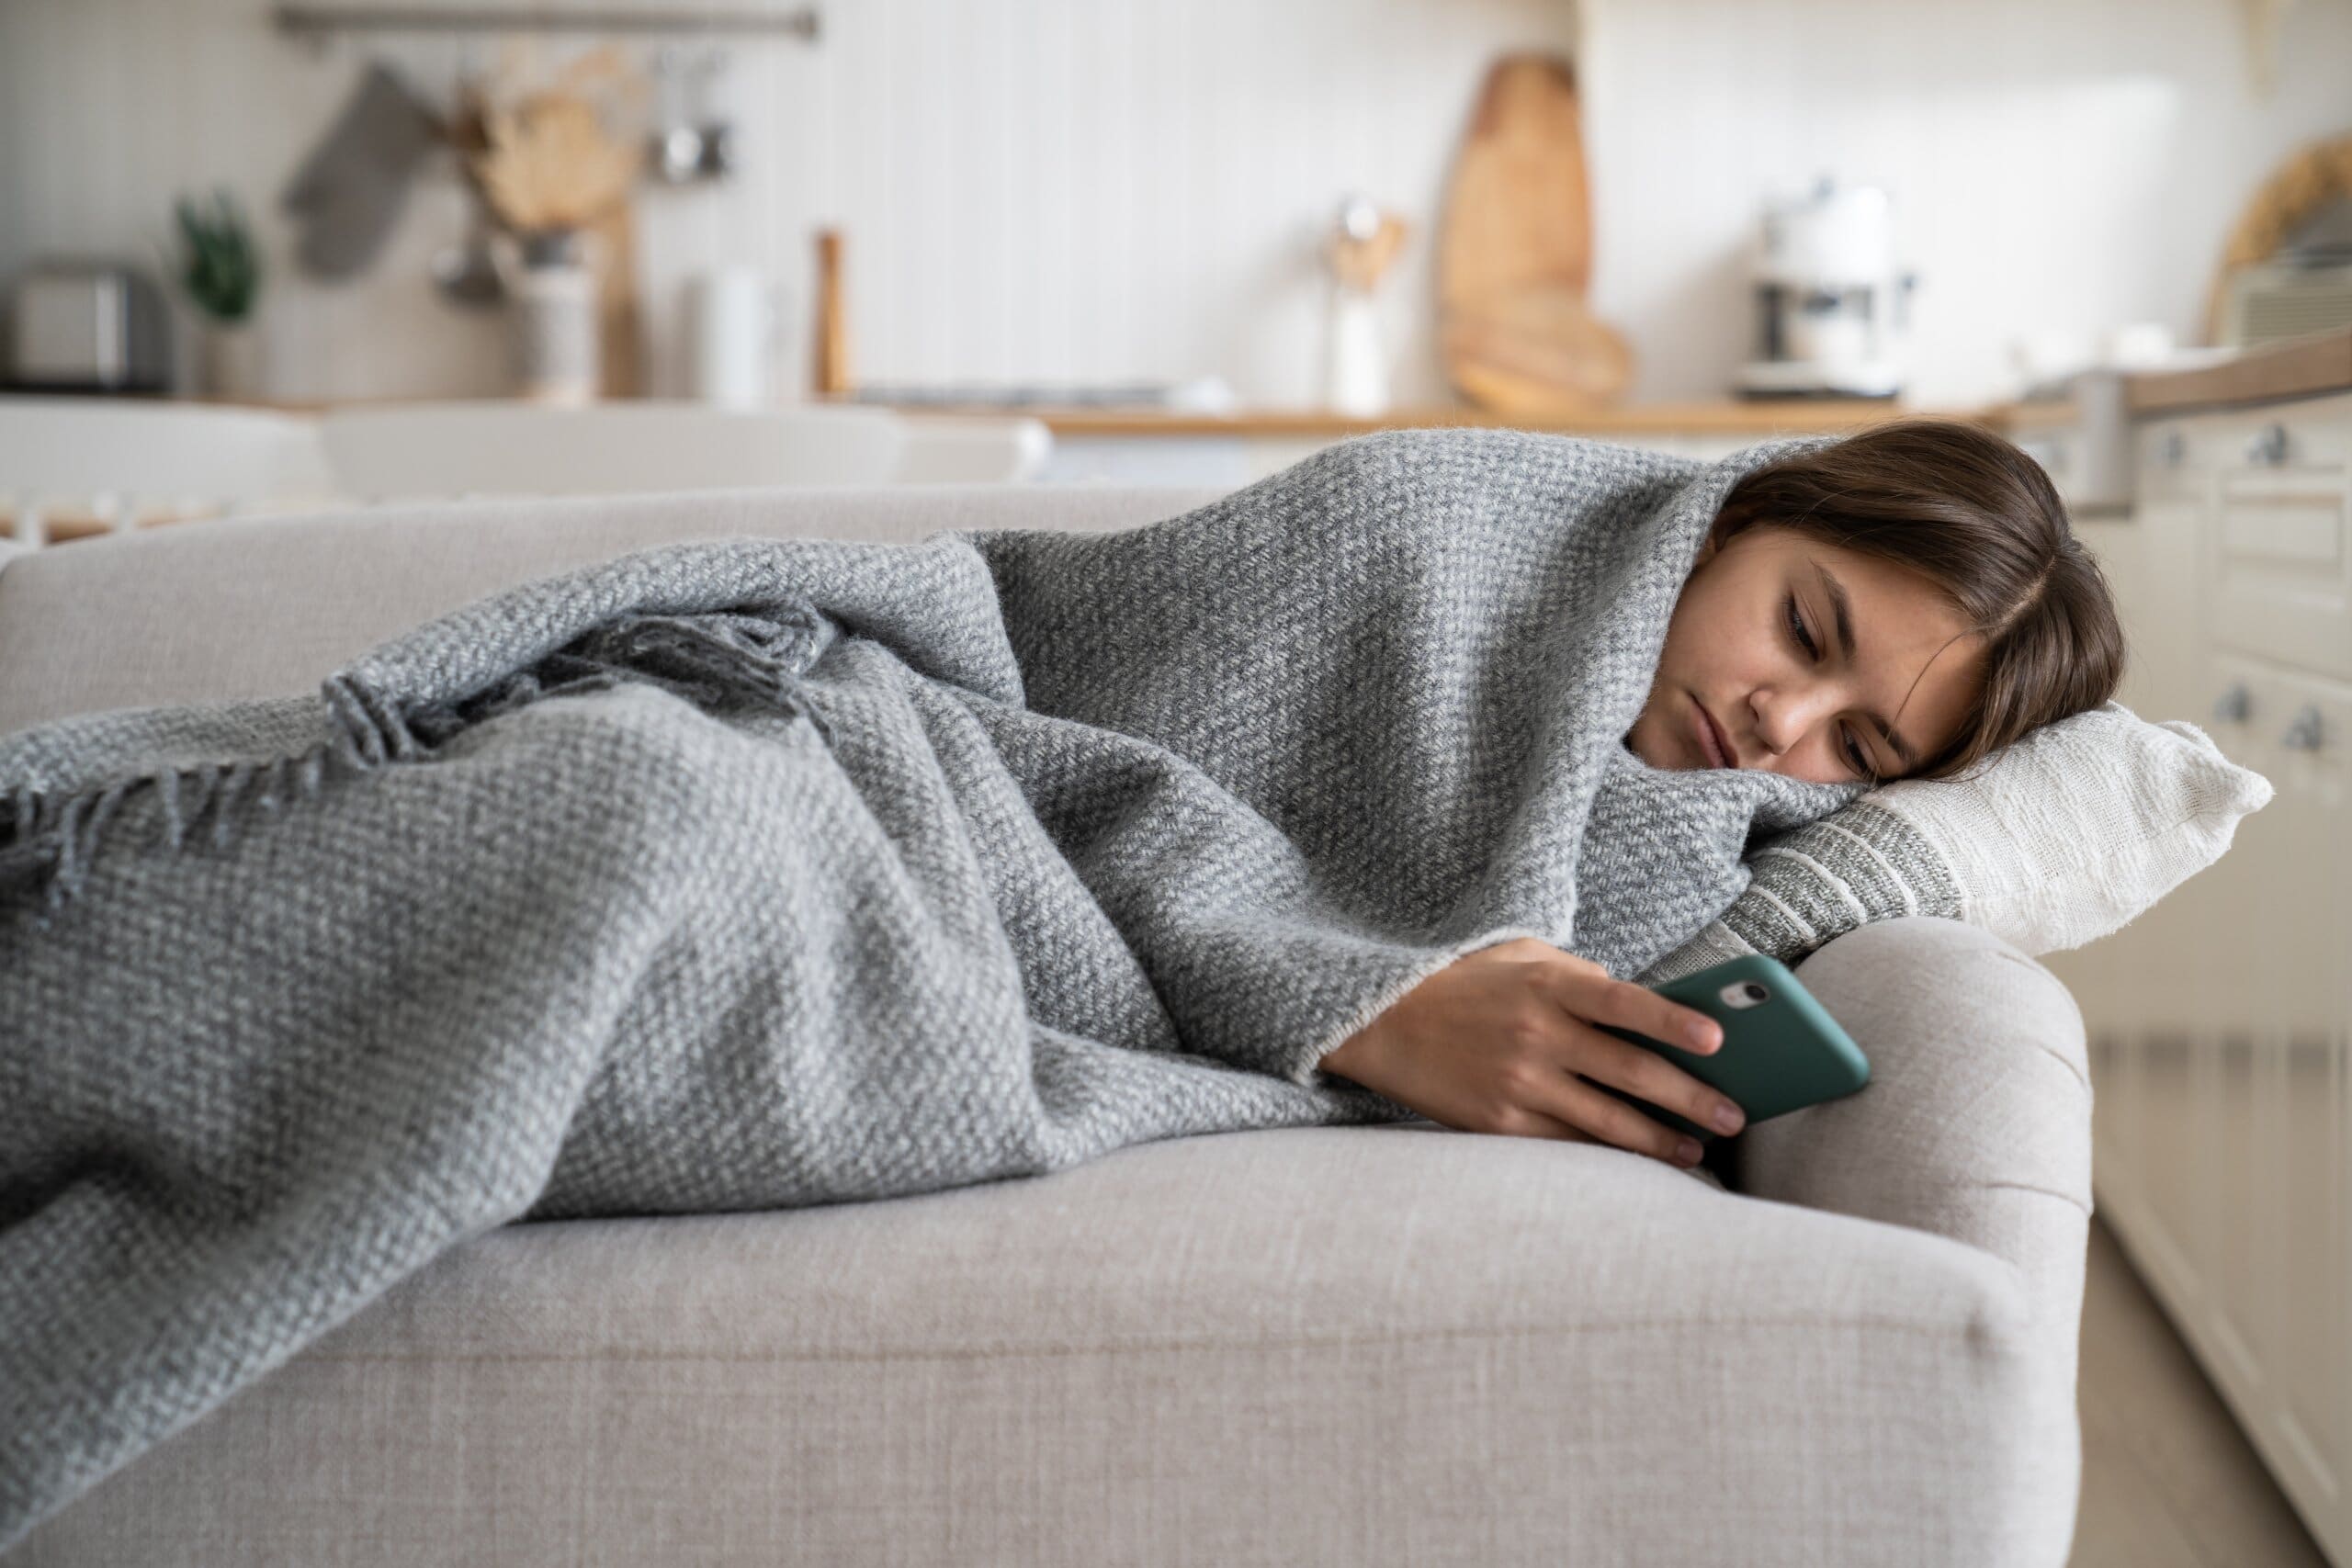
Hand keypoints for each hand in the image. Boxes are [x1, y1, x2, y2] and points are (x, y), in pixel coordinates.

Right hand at [1318, 937, 1746, 1167]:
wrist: (1381, 1023)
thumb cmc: (1461, 984)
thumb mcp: (1519, 956)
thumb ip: (1580, 974)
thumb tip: (1643, 1007)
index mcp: (1547, 984)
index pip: (1623, 1003)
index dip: (1673, 1021)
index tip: (1718, 1040)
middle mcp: (1537, 1034)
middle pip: (1630, 1071)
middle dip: (1690, 1097)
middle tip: (1734, 1114)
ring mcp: (1518, 1083)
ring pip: (1607, 1121)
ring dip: (1659, 1140)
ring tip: (1695, 1150)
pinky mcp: (1500, 1123)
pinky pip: (1568, 1145)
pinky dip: (1609, 1156)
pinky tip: (1637, 1162)